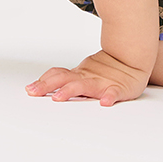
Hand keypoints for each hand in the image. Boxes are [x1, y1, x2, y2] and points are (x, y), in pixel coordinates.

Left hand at [25, 49, 148, 106]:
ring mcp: (102, 82)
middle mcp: (87, 77)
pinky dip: (109, 97)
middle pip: (64, 79)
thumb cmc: (105, 70)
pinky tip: (105, 102)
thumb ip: (65, 78)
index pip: (58, 74)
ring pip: (84, 86)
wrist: (132, 59)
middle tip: (33, 92)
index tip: (29, 89)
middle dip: (47, 85)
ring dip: (70, 91)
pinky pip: (114, 93)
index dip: (43, 81)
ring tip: (58, 97)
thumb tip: (39, 85)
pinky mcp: (119, 89)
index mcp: (79, 74)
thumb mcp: (83, 73)